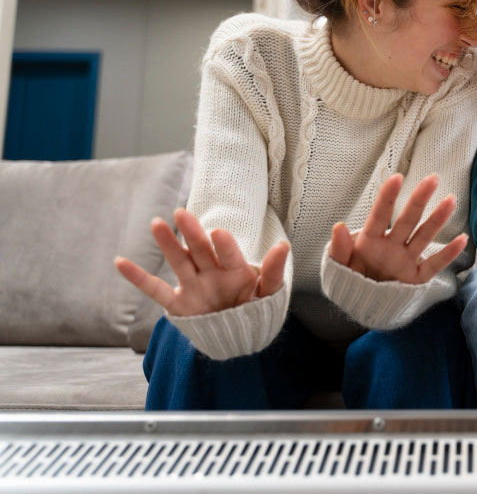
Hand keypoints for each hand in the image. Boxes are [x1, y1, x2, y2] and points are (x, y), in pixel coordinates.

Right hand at [114, 208, 288, 315]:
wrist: (242, 336)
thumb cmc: (256, 310)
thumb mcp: (269, 293)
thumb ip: (273, 272)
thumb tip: (284, 246)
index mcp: (236, 269)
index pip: (229, 254)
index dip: (224, 245)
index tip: (218, 233)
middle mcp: (212, 273)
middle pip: (201, 250)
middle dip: (192, 233)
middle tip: (182, 213)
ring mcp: (194, 286)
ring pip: (179, 261)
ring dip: (168, 244)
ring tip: (156, 223)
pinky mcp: (180, 304)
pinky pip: (156, 290)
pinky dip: (138, 278)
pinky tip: (120, 262)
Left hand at [328, 173, 468, 283]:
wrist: (360, 307)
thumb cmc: (349, 281)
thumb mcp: (338, 268)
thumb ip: (339, 249)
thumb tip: (339, 227)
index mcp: (370, 241)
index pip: (380, 215)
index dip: (388, 197)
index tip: (397, 177)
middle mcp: (391, 246)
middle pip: (408, 219)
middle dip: (419, 199)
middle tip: (433, 178)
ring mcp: (405, 260)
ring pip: (423, 236)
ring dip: (437, 219)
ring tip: (450, 200)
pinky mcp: (416, 278)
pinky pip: (434, 265)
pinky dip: (448, 254)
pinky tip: (462, 240)